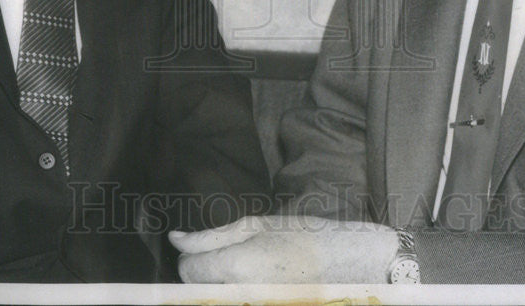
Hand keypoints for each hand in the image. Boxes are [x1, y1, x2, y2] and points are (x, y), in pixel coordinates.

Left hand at [170, 214, 398, 282]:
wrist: (349, 266)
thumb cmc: (306, 239)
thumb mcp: (257, 226)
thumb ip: (210, 236)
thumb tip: (176, 239)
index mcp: (236, 266)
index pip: (187, 270)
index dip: (196, 256)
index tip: (212, 249)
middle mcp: (238, 296)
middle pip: (198, 289)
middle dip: (209, 272)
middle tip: (238, 259)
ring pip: (215, 298)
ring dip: (223, 285)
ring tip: (253, 272)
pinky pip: (236, 303)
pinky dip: (239, 294)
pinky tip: (260, 284)